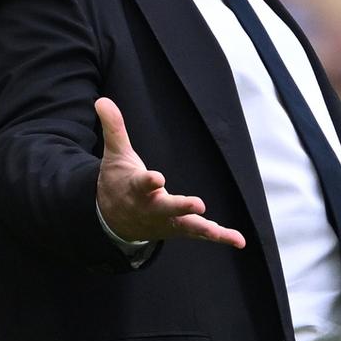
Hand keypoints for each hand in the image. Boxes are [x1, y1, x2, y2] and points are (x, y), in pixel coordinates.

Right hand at [95, 97, 245, 247]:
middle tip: (198, 205)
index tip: (157, 178)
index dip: (149, 181)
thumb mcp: (115, 155)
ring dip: (204, 229)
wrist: (111, 220)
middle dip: (181, 207)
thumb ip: (114, 128)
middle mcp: (151, 208)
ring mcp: (165, 221)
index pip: (142, 184)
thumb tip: (102, 100)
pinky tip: (239, 240)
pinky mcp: (178, 228)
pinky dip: (220, 237)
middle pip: (167, 208)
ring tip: (221, 232)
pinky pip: (200, 234)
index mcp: (136, 188)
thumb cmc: (117, 182)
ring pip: (185, 226)